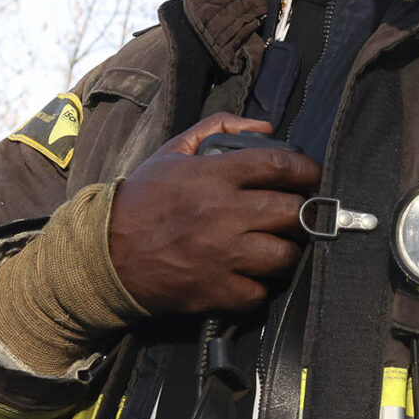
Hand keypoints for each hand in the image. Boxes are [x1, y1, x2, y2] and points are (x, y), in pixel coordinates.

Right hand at [107, 114, 319, 314]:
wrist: (104, 253)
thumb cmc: (142, 200)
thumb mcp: (173, 152)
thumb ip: (218, 129)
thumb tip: (264, 127)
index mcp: (213, 178)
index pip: (277, 165)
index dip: (305, 169)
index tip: (314, 174)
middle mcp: (223, 215)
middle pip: (292, 212)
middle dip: (302, 212)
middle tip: (299, 214)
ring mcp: (222, 255)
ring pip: (285, 255)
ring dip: (288, 251)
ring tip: (280, 246)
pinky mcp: (216, 290)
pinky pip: (261, 292)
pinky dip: (262, 286)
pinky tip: (253, 275)